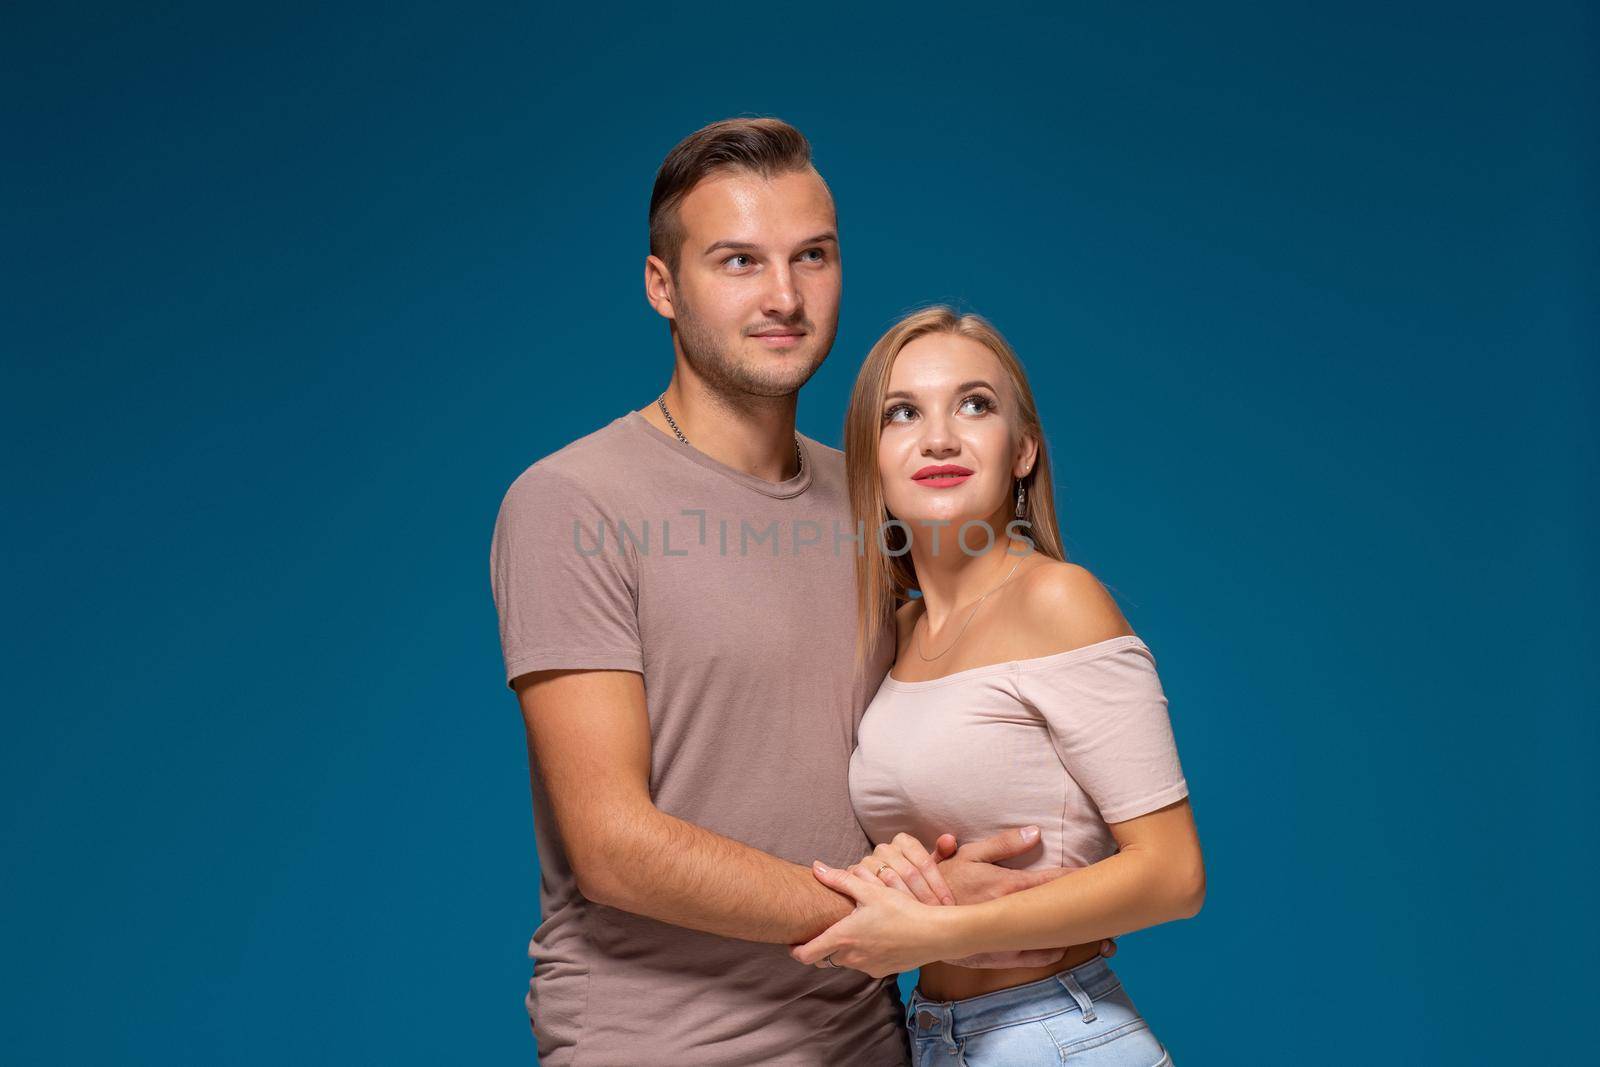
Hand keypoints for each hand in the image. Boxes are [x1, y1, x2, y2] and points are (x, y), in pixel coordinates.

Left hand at [791, 862, 946, 978]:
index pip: (807, 954)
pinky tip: (873, 937)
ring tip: (851, 929)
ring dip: (842, 950)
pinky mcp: (883, 971)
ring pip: (845, 962)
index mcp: (843, 938)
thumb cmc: (902, 910)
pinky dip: (861, 953)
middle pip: (824, 959)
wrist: (935, 934)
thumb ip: (840, 879)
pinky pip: (864, 964)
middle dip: (819, 948)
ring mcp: (867, 967)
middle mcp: (852, 958)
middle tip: (821, 931)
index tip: (792, 942)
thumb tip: (816, 867)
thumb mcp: (870, 890)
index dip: (796, 950)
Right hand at [853, 833, 956, 906]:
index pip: (925, 863)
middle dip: (925, 896)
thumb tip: (949, 840)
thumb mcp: (924, 866)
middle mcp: (885, 848)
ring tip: (920, 917)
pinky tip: (898, 916)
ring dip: (907, 901)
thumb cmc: (908, 877)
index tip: (948, 903)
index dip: (938, 885)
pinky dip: (886, 902)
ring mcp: (869, 860)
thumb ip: (940, 853)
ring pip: (891, 880)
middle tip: (936, 914)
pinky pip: (872, 888)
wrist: (874, 886)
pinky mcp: (855, 874)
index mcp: (904, 841)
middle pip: (909, 872)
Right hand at [930, 828, 1118, 967]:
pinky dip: (1050, 954)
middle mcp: (1011, 913)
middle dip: (1088, 911)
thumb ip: (1004, 844)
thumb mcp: (970, 854)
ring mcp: (1004, 937)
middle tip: (1119, 911)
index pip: (1054, 880)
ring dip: (1075, 937)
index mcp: (1008, 885)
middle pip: (1058, 912)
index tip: (1105, 874)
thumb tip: (1036, 832)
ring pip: (1048, 938)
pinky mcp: (995, 954)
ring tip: (1106, 939)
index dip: (1080, 878)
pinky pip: (1029, 958)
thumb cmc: (943, 880)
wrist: (916, 916)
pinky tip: (1065, 951)